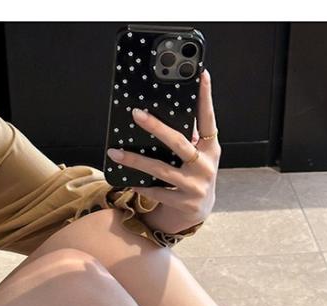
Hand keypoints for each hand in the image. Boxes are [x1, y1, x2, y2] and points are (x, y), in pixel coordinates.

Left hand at [106, 68, 219, 233]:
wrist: (199, 211)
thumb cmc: (193, 175)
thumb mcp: (196, 155)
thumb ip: (186, 136)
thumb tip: (157, 112)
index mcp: (210, 149)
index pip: (208, 119)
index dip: (206, 97)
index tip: (201, 74)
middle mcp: (205, 166)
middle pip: (178, 142)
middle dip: (156, 127)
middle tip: (136, 113)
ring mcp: (195, 186)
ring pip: (161, 170)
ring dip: (136, 160)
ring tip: (115, 153)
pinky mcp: (185, 203)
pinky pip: (157, 192)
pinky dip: (141, 185)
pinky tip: (128, 180)